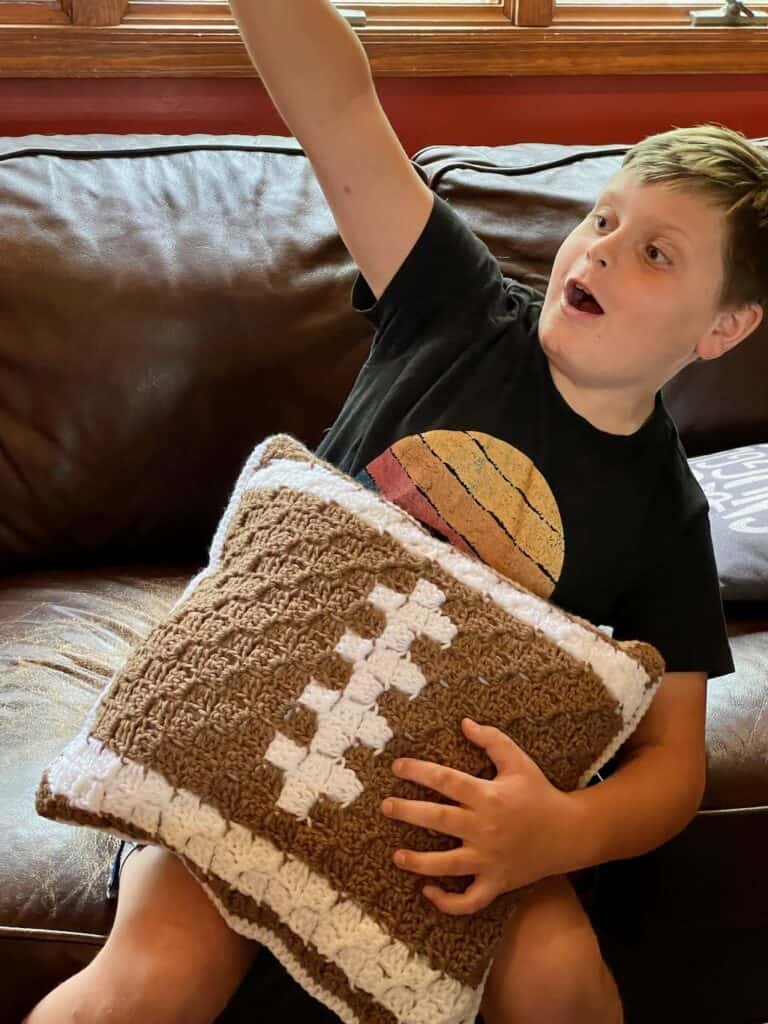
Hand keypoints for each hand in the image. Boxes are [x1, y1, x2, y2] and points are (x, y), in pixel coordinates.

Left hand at [380, 718, 575, 914]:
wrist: (570, 833)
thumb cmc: (539, 793)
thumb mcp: (518, 761)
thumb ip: (491, 740)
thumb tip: (463, 722)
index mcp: (488, 796)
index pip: (446, 781)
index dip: (419, 772)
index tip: (397, 767)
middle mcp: (485, 828)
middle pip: (439, 820)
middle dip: (408, 812)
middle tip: (386, 807)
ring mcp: (490, 859)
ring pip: (447, 864)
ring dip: (419, 862)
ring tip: (397, 855)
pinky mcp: (497, 882)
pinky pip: (469, 900)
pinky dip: (448, 901)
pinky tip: (428, 891)